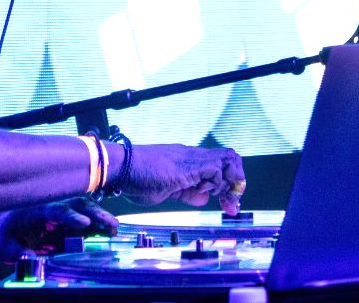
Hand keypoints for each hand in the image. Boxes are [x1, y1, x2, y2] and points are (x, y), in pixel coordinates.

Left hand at [0, 198, 117, 261]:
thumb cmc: (7, 232)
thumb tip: (30, 259)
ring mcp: (65, 212)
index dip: (70, 216)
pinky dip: (100, 225)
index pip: (56, 210)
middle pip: (79, 205)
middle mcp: (55, 206)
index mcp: (37, 210)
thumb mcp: (4, 244)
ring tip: (115, 230)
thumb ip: (16, 251)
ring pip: (87, 210)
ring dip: (102, 219)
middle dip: (96, 214)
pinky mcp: (72, 220)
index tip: (83, 223)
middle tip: (112, 225)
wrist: (9, 221)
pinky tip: (111, 233)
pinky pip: (89, 220)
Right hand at [122, 144, 245, 214]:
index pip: (220, 164)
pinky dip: (217, 183)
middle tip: (232, 202)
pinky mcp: (188, 166)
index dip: (229, 184)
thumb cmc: (136, 179)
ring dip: (232, 181)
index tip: (228, 203)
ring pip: (228, 159)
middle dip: (237, 180)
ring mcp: (191, 158)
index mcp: (188, 160)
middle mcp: (193, 155)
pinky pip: (215, 168)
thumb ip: (187, 193)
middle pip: (230, 157)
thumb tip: (205, 197)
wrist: (121, 168)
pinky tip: (206, 192)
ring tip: (224, 199)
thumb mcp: (168, 191)